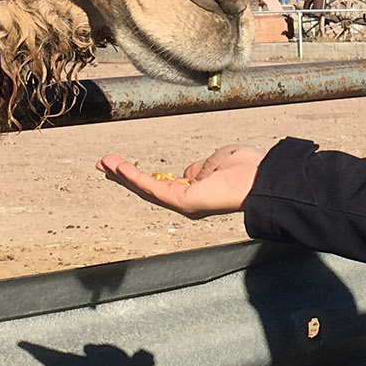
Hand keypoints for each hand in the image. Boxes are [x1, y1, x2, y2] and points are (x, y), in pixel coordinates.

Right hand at [97, 143, 266, 217]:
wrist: (262, 178)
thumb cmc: (246, 170)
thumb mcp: (215, 163)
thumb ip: (198, 169)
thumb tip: (189, 174)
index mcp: (193, 192)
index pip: (159, 184)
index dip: (139, 174)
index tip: (120, 164)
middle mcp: (185, 201)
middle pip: (146, 188)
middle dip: (123, 176)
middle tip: (103, 164)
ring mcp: (183, 203)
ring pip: (145, 188)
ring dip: (123, 175)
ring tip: (104, 162)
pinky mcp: (182, 202)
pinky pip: (153, 188)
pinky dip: (135, 177)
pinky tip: (119, 167)